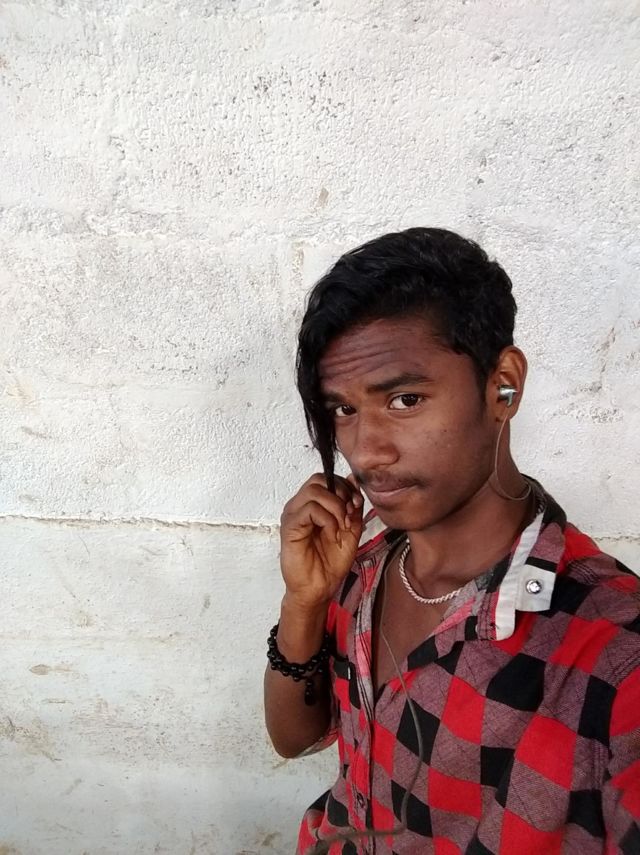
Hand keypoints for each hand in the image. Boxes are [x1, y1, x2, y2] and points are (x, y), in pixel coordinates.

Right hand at [279, 473, 363, 610]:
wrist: (319, 588)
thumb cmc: (331, 562)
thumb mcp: (351, 529)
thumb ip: (352, 505)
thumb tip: (353, 479)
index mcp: (312, 504)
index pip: (326, 478)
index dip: (345, 487)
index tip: (357, 505)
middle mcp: (299, 506)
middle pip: (318, 479)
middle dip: (341, 493)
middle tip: (349, 515)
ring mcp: (293, 515)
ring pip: (314, 490)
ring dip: (336, 507)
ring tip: (341, 528)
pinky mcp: (289, 527)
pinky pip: (310, 509)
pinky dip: (328, 520)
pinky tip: (333, 535)